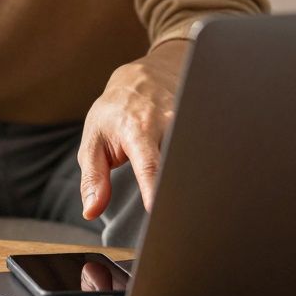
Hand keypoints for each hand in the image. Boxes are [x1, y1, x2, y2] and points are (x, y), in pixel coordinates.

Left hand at [78, 40, 189, 218]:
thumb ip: (93, 179)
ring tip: (187, 200)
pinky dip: (200, 168)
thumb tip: (91, 211)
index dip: (154, 190)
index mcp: (137, 129)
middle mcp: (167, 123)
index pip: (149, 165)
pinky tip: (197, 179)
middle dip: (176, 190)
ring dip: (190, 180)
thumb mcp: (93, 143)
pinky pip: (204, 150)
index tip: (157, 211)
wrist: (140, 79)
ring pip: (195, 157)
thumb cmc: (113, 115)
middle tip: (172, 217)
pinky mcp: (202, 122)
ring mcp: (189, 120)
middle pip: (178, 164)